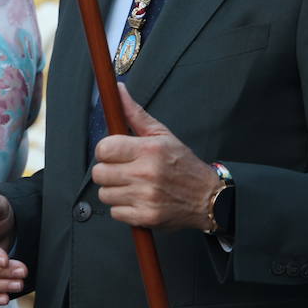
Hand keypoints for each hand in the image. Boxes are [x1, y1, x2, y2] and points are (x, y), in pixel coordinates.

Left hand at [92, 83, 217, 230]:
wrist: (208, 197)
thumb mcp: (161, 134)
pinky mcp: (146, 217)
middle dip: (107, 171)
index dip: (105, 151)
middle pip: (99, 173)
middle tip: (122, 170)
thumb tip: (118, 90)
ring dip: (114, 191)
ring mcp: (146, 197)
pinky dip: (123, 208)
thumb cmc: (182, 163)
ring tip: (132, 186)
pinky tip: (137, 200)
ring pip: (104, 194)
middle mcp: (146, 173)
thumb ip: (135, 113)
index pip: (104, 148)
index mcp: (148, 150)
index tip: (114, 153)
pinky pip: (115, 212)